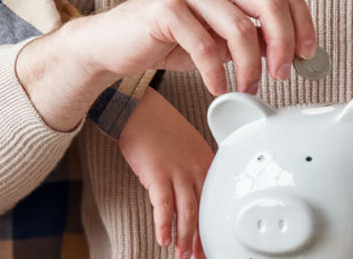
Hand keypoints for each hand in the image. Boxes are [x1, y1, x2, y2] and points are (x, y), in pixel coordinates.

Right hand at [17, 0, 315, 130]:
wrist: (115, 43)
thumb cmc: (173, 40)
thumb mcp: (223, 39)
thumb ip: (257, 39)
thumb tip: (296, 54)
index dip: (304, 25)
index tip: (308, 57)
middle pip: (270, 4)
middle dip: (284, 45)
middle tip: (282, 75)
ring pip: (240, 27)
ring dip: (251, 66)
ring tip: (249, 88)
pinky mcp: (164, 8)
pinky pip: (204, 45)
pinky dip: (217, 73)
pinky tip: (219, 88)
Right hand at [118, 88, 213, 258]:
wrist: (139, 109)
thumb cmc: (160, 127)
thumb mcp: (188, 146)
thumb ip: (193, 170)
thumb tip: (188, 196)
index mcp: (207, 161)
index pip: (213, 201)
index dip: (211, 226)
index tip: (210, 243)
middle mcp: (197, 168)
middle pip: (203, 211)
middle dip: (201, 239)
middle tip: (200, 257)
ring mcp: (178, 171)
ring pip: (187, 212)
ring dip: (185, 237)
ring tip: (182, 255)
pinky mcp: (157, 174)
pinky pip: (164, 205)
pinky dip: (164, 225)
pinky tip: (163, 239)